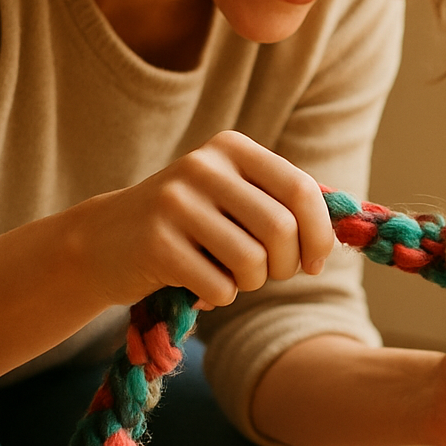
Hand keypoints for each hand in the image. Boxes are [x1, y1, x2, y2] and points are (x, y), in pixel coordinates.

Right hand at [72, 130, 333, 307]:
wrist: (102, 241)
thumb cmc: (186, 225)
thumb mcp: (232, 196)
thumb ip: (281, 203)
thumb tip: (343, 228)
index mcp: (231, 148)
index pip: (301, 190)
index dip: (319, 234)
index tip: (315, 263)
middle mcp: (203, 166)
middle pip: (281, 229)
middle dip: (286, 266)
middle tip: (268, 274)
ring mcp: (175, 202)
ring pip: (252, 262)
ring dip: (250, 284)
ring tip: (229, 277)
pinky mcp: (155, 243)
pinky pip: (218, 286)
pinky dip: (219, 297)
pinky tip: (200, 285)